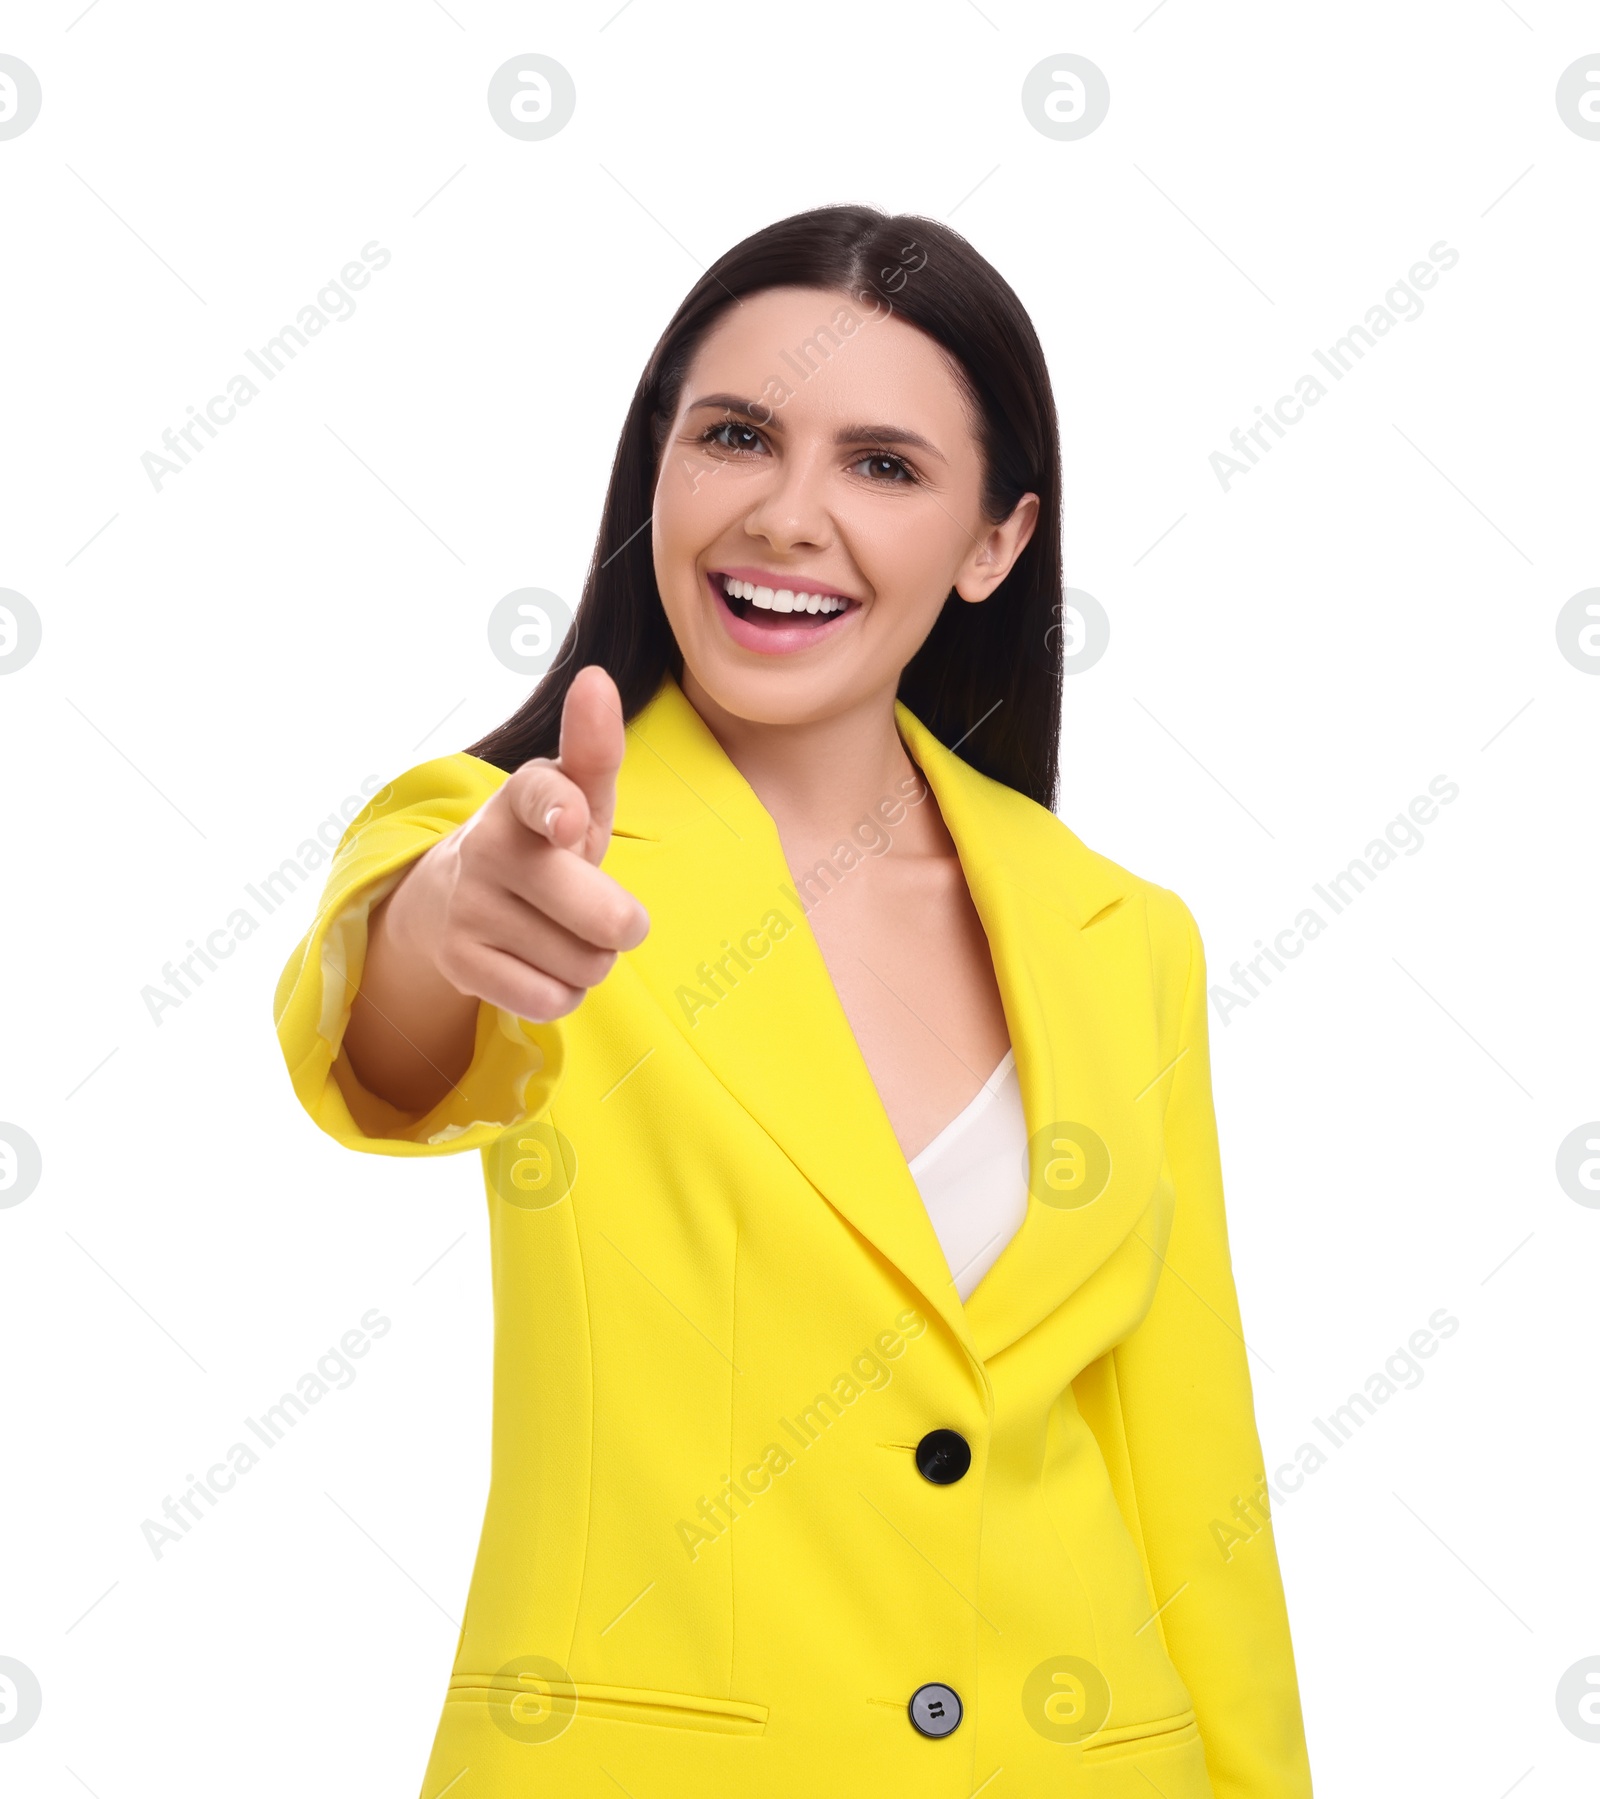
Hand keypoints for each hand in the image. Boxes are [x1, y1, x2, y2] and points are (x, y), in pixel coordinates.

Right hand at [388, 665, 649, 1022]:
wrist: (453, 899)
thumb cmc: (543, 841)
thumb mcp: (574, 794)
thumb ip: (594, 747)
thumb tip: (595, 677)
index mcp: (523, 798)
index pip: (540, 797)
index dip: (558, 809)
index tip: (568, 822)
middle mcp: (489, 849)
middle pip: (602, 917)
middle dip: (622, 925)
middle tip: (606, 914)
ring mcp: (469, 909)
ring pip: (585, 965)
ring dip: (591, 959)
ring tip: (562, 933)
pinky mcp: (460, 964)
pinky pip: (553, 1001)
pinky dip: (564, 992)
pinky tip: (541, 963)